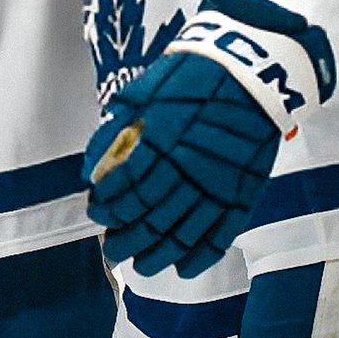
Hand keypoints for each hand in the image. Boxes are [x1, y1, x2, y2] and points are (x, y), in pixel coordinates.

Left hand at [84, 51, 278, 276]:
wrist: (248, 69)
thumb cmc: (189, 76)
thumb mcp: (143, 92)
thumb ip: (115, 131)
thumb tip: (90, 169)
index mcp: (158, 141)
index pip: (124, 187)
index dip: (106, 206)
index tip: (96, 212)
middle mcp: (185, 168)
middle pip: (148, 218)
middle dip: (124, 239)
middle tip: (110, 248)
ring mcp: (216, 185)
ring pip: (180, 234)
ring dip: (156, 254)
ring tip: (139, 267)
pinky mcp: (242, 193)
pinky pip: (219, 236)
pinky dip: (199, 257)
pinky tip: (181, 268)